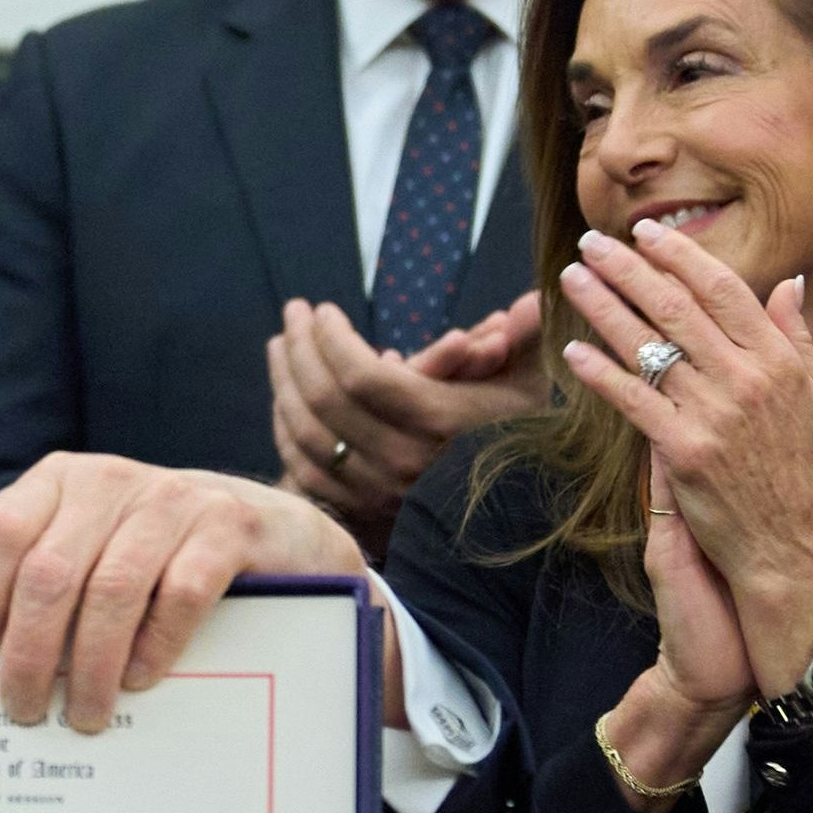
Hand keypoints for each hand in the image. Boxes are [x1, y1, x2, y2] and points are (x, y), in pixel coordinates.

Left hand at [0, 453, 366, 731]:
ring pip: (111, 591)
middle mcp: (110, 481)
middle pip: (50, 573)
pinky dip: (154, 646)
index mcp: (61, 480)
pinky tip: (139, 679)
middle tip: (24, 708)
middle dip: (30, 652)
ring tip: (84, 714)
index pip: (0, 532)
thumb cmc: (155, 554)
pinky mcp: (226, 528)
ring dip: (92, 666)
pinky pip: (179, 595)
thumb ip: (42, 577)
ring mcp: (172, 499)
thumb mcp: (90, 546)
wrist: (272, 531)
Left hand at [268, 291, 547, 543]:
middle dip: (300, 348)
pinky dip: (288, 427)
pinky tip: (285, 396)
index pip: (362, 375)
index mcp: (441, 420)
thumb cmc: (523, 432)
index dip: (332, 338)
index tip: (321, 309)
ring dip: (284, 382)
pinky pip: (305, 467)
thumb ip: (528, 336)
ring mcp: (378, 489)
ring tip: (281, 344)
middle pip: (326, 399)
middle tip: (292, 314)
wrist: (512, 510)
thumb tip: (530, 302)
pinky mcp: (361, 510)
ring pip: (307, 433)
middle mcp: (404, 459)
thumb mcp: (531, 380)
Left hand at [555, 221, 812, 686]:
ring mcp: (714, 414)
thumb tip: (790, 284)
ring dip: (604, 306)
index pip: (724, 290)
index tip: (647, 233)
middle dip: (628, 269)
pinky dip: (600, 372)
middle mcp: (746, 380)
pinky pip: (633, 399)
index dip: (682, 256)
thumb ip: (796, 339)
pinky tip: (572, 351)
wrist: (785, 545)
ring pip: (648, 345)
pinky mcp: (683, 450)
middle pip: (676, 308)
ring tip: (571, 279)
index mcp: (778, 361)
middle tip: (591, 243)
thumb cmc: (798, 472)